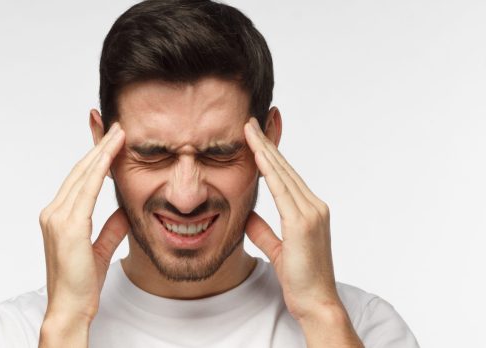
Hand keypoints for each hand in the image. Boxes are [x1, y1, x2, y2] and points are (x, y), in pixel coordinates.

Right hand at [38, 122, 127, 326]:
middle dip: (99, 147)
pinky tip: (110, 156)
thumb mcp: (100, 250)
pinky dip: (99, 170)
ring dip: (101, 152)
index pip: (80, 179)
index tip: (110, 140)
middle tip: (116, 127)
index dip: (95, 158)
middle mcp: (53, 213)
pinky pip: (87, 191)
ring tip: (118, 133)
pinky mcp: (69, 226)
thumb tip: (124, 212)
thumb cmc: (82, 284)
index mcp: (58, 217)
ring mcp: (58, 218)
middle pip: (80, 172)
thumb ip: (110, 229)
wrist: (70, 308)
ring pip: (83, 176)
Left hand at [243, 117, 339, 320]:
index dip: (270, 154)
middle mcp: (314, 206)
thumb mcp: (277, 249)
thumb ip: (263, 231)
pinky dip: (269, 171)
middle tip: (251, 121)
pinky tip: (258, 155)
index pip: (286, 175)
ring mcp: (311, 213)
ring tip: (249, 129)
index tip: (256, 136)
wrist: (317, 303)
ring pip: (283, 174)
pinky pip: (282, 191)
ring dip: (265, 149)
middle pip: (285, 168)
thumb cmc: (300, 279)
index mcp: (310, 211)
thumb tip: (247, 215)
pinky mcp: (303, 224)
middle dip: (266, 143)